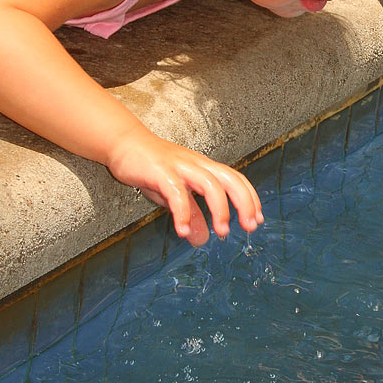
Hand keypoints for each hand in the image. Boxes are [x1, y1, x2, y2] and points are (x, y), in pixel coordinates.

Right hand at [106, 128, 263, 246]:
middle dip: (244, 202)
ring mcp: (180, 167)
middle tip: (250, 227)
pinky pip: (177, 192)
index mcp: (205, 168)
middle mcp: (198, 165)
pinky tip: (184, 231)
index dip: (250, 198)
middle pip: (230, 179)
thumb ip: (192, 213)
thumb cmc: (153, 167)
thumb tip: (202, 239)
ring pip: (210, 184)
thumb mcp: (177, 193)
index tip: (257, 220)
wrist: (125, 144)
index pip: (235, 179)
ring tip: (222, 232)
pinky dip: (183, 212)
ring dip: (219, 209)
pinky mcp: (161, 172)